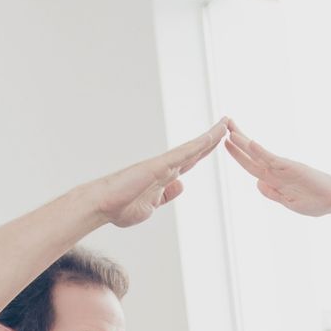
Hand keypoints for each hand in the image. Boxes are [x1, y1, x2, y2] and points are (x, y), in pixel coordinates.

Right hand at [89, 119, 228, 228]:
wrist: (102, 205)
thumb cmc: (120, 207)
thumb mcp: (151, 205)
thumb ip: (166, 195)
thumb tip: (180, 185)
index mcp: (165, 177)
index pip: (191, 161)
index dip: (206, 151)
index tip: (220, 141)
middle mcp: (165, 166)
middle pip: (195, 150)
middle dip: (213, 138)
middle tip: (228, 124)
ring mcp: (162, 164)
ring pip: (192, 147)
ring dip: (210, 136)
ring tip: (226, 123)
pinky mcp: (158, 166)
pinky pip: (183, 153)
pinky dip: (198, 144)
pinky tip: (211, 137)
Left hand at [222, 122, 330, 217]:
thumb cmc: (317, 202)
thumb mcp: (289, 202)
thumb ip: (272, 193)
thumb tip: (257, 183)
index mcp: (274, 180)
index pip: (251, 165)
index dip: (238, 155)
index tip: (226, 144)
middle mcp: (277, 170)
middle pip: (251, 155)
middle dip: (237, 141)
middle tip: (223, 125)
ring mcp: (284, 167)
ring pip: (258, 154)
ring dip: (243, 142)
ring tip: (229, 129)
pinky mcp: (293, 167)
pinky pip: (273, 159)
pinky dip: (261, 152)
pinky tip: (250, 144)